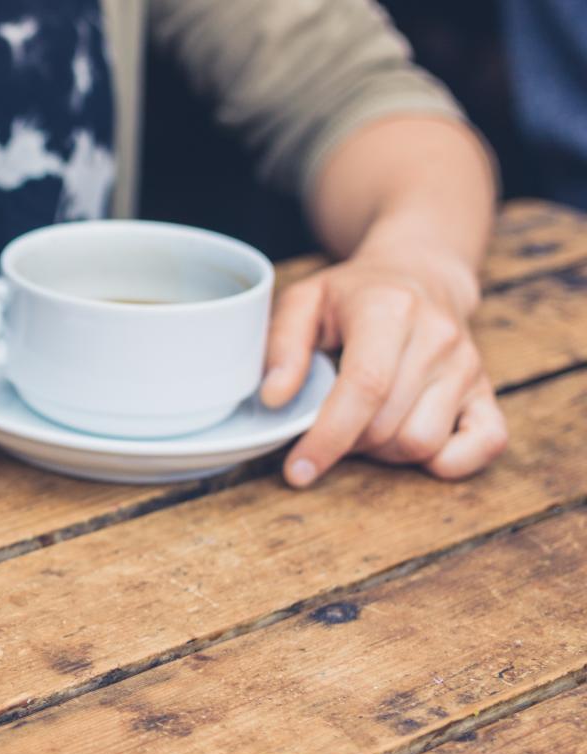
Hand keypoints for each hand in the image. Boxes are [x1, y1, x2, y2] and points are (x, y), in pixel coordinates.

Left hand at [261, 248, 506, 487]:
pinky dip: (446, 461)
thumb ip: (281, 346)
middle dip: (347, 443)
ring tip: (365, 424)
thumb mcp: (304, 301)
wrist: (420, 274)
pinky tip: (409, 443)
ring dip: (384, 452)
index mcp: (390, 310)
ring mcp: (468, 366)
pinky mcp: (488, 390)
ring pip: (424, 443)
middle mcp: (438, 338)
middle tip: (330, 425)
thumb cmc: (354, 294)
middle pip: (389, 426)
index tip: (298, 470)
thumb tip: (275, 399)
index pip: (365, 387)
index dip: (329, 436)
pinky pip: (485, 445)